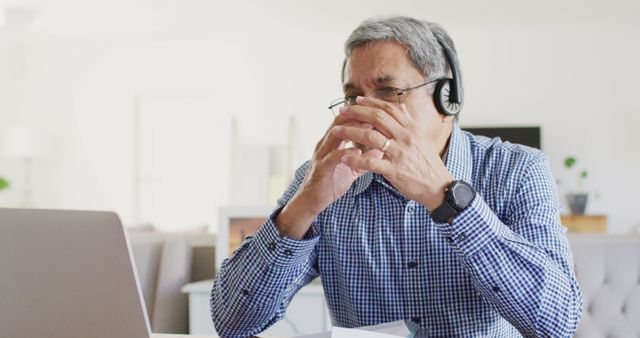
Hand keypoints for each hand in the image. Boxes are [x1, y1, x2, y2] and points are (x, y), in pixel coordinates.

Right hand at [276, 114, 382, 238]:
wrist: (311, 201)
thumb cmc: (331, 183)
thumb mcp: (351, 169)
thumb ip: (364, 160)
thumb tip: (381, 151)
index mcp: (331, 143)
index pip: (343, 121)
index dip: (359, 114)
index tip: (375, 111)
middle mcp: (324, 145)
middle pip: (339, 123)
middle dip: (357, 116)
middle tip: (374, 113)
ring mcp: (322, 155)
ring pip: (335, 135)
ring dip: (352, 129)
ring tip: (369, 127)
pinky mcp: (322, 169)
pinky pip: (333, 157)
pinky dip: (346, 152)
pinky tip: (358, 151)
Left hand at [331, 96, 453, 210]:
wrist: (439, 187)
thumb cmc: (429, 163)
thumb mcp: (422, 138)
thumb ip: (410, 122)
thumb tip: (402, 107)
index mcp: (412, 129)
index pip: (389, 110)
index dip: (371, 103)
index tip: (357, 100)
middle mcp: (406, 138)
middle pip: (377, 119)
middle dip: (357, 113)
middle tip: (342, 111)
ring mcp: (400, 154)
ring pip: (371, 138)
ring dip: (350, 132)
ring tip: (336, 131)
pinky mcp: (394, 171)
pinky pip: (371, 163)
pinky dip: (356, 159)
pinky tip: (344, 157)